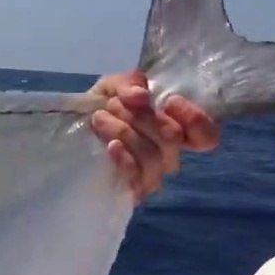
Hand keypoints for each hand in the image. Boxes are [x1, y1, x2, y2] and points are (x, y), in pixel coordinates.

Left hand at [88, 68, 219, 201]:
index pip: (206, 136)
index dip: (195, 119)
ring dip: (125, 132)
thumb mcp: (113, 86)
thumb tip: (140, 96)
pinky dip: (125, 159)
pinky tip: (110, 147)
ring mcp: (150, 176)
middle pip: (171, 138)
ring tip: (100, 119)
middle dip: (140, 116)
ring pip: (153, 156)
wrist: (68, 135)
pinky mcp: (130, 191)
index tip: (168, 102)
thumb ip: (130, 83)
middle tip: (112, 106)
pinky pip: (137, 179)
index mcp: (173, 130)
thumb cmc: (99, 110)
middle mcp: (167, 155)